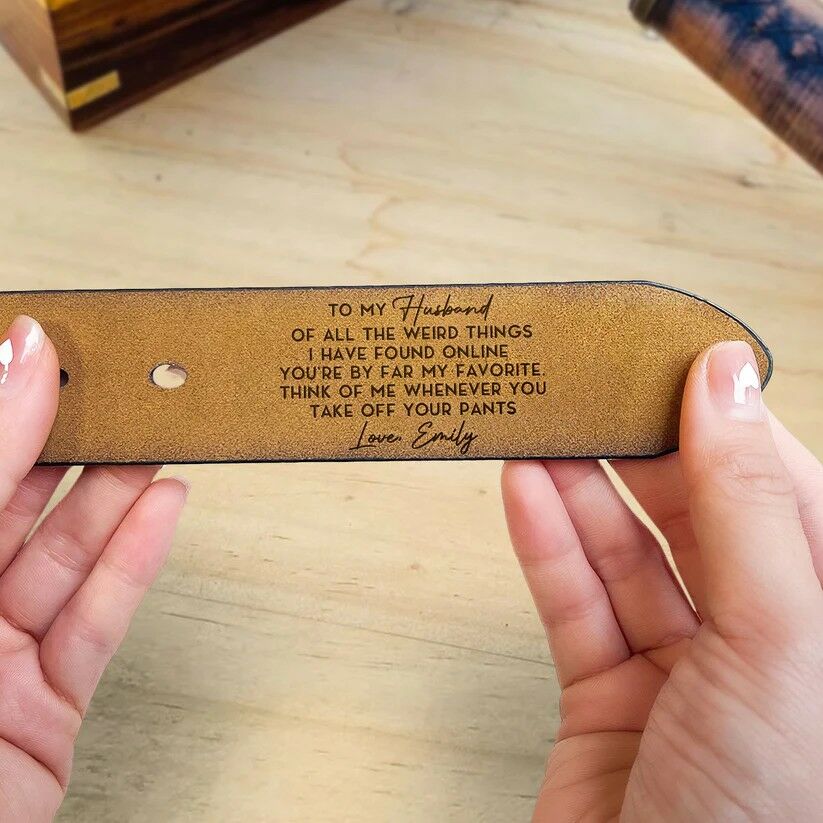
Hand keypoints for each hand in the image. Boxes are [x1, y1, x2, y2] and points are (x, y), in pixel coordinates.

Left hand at [0, 316, 187, 819]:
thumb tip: (13, 361)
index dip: (9, 402)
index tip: (53, 348)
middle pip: (15, 504)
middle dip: (76, 442)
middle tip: (123, 391)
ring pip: (67, 557)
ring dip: (121, 493)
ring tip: (159, 437)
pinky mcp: (47, 707)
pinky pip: (99, 620)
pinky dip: (139, 560)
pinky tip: (165, 509)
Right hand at [502, 341, 822, 820]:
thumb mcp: (781, 646)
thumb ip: (751, 509)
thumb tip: (726, 385)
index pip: (789, 491)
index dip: (730, 422)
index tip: (673, 359)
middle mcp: (770, 645)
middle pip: (701, 515)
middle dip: (641, 448)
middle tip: (590, 386)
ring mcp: (685, 674)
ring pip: (629, 556)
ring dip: (581, 488)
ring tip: (539, 424)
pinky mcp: (609, 700)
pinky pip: (577, 604)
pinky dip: (547, 544)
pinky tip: (524, 489)